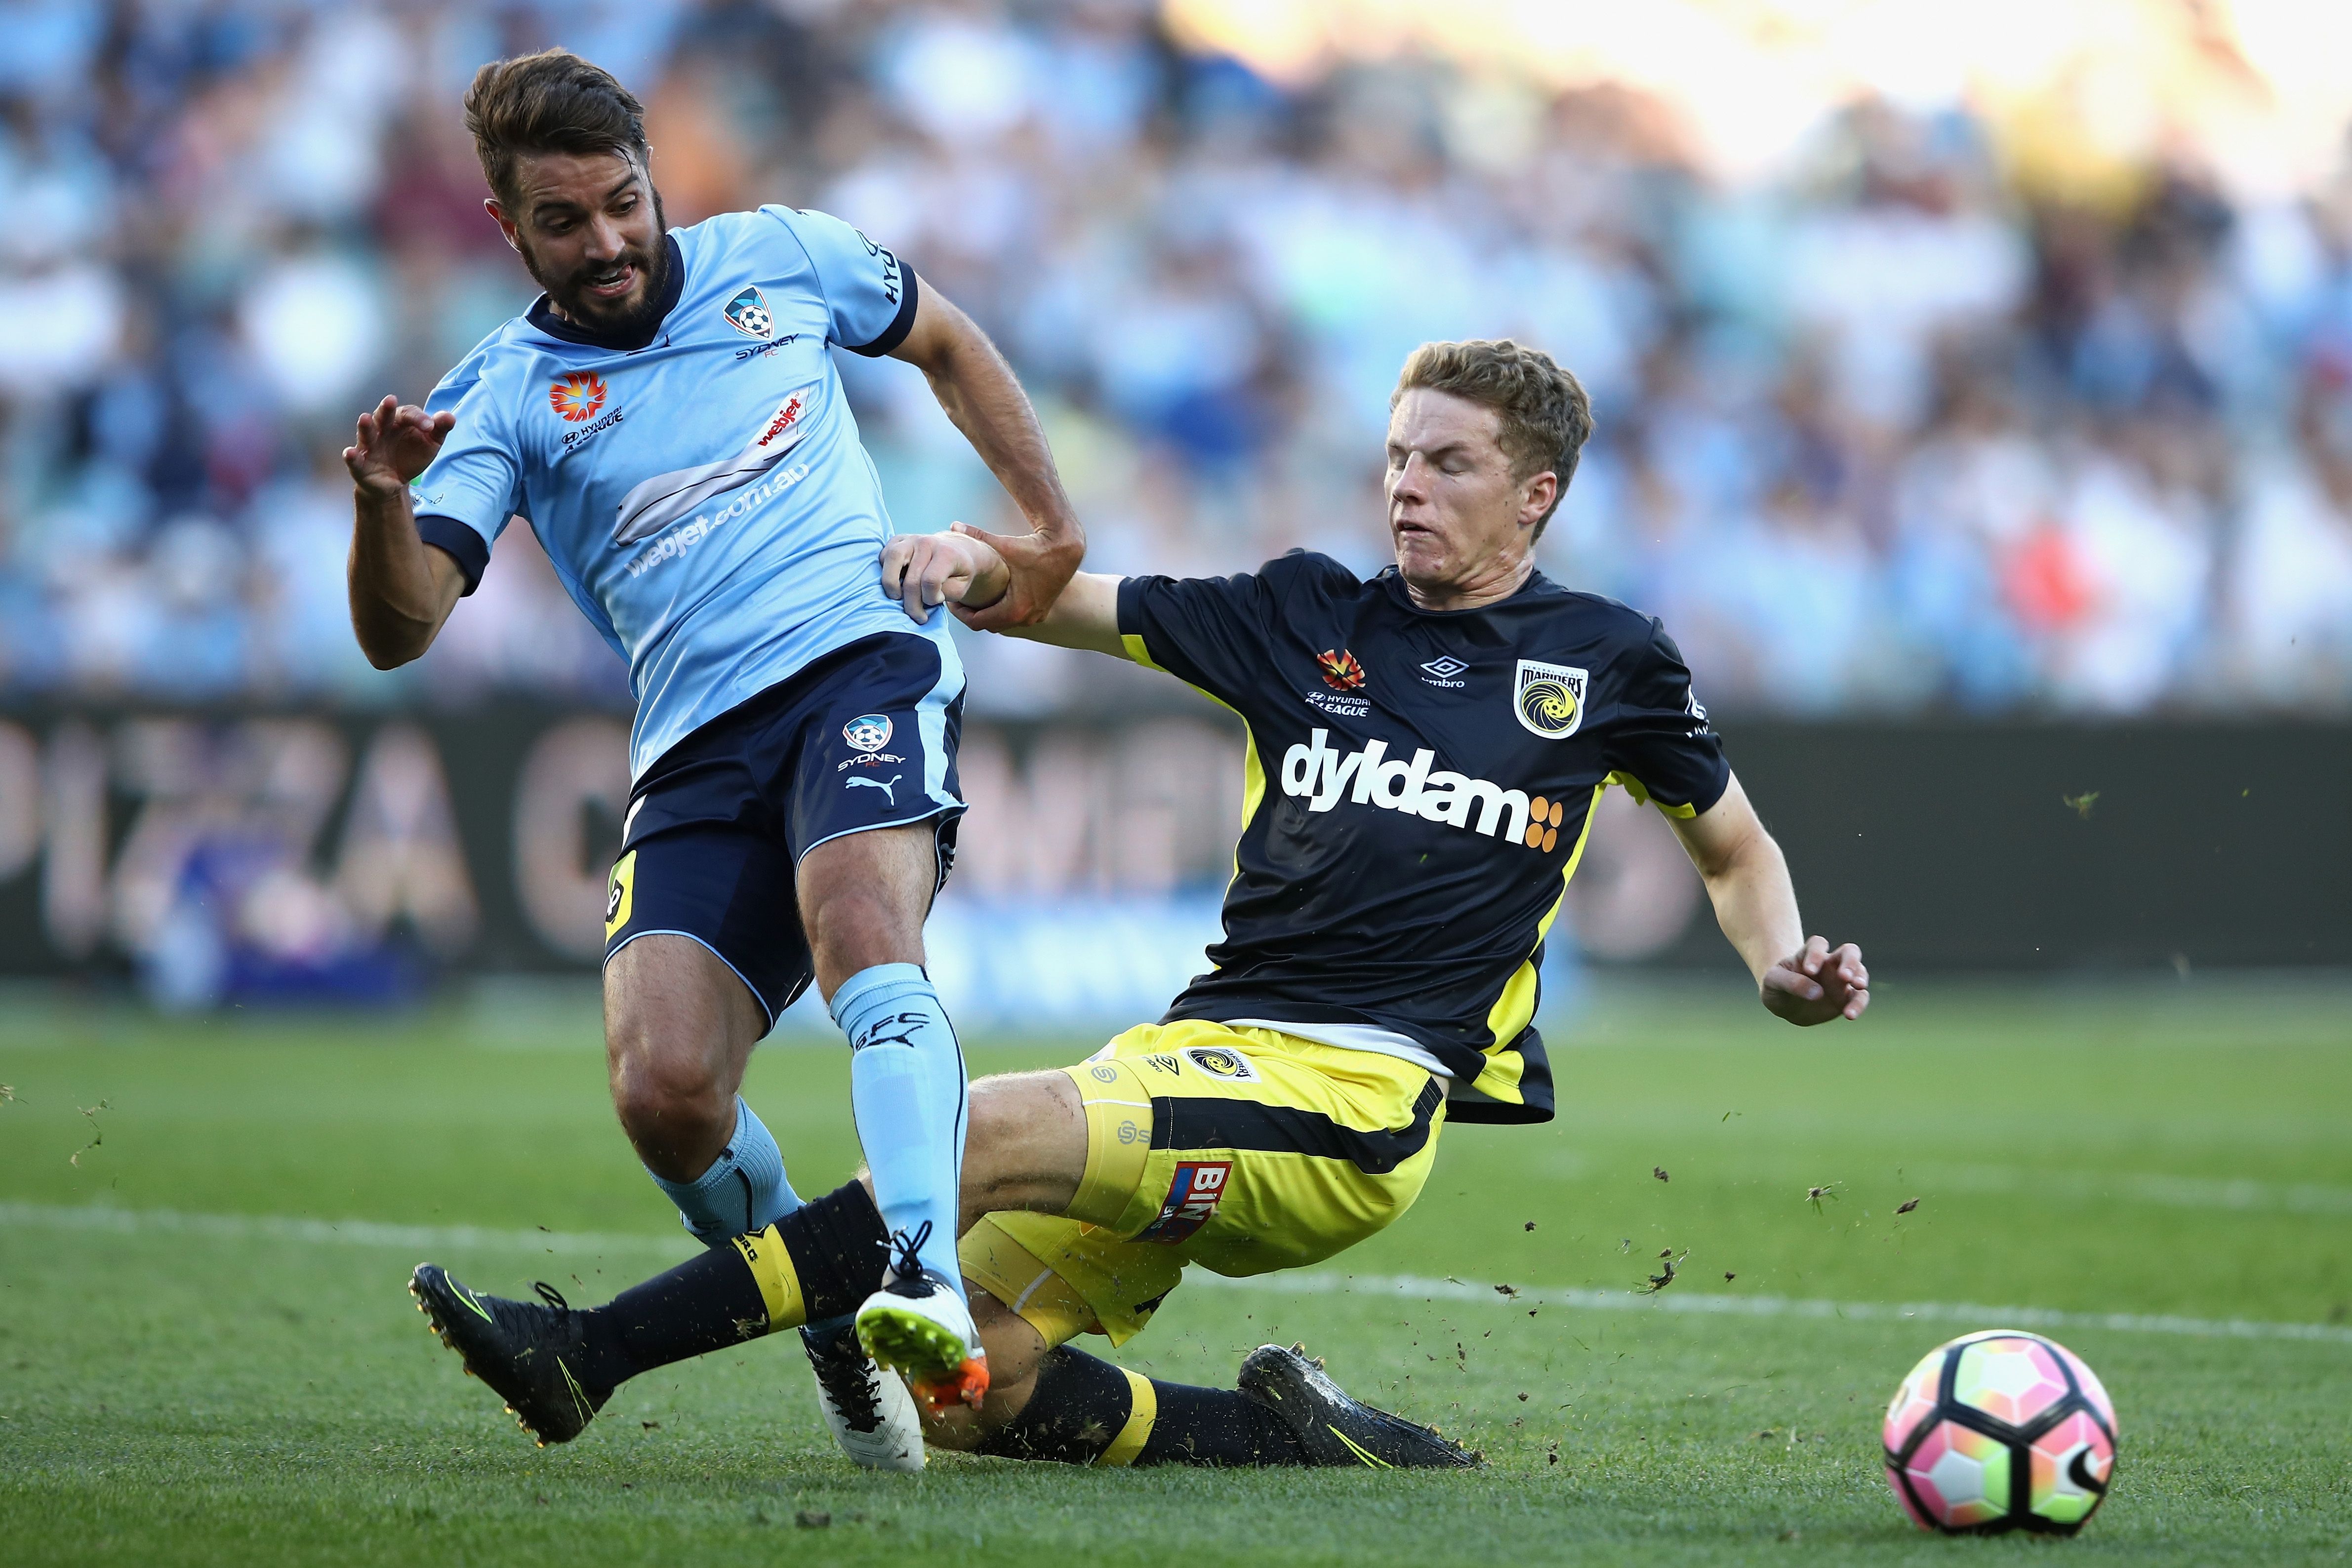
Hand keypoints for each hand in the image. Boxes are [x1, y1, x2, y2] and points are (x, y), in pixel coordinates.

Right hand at [343, 395, 453, 499]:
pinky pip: (354, 459)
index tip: (431, 427)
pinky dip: (351, 456)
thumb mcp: (430, 444)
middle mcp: (381, 430)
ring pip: (366, 433)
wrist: (395, 483)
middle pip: (383, 417)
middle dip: (386, 409)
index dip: (419, 418)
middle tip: (390, 400)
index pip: (407, 414)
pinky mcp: (360, 465)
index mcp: (398, 422)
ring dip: (365, 426)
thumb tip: (449, 417)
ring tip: (364, 418)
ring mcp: (370, 446)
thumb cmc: (411, 456)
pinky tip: (350, 453)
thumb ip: (439, 430)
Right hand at [879, 526, 1010, 623]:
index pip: (930, 581)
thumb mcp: (961, 587)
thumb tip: (922, 597)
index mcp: (947, 553)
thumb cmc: (959, 571)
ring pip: (891, 558)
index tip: (938, 601)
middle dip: (912, 604)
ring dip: (890, 584)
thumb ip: (945, 593)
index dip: (931, 598)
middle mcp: (927, 542)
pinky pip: (884, 553)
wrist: (958, 549)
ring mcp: (911, 539)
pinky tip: (895, 580)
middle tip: (917, 615)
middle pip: (910, 578)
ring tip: (897, 597)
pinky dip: (885, 569)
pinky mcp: (899, 539)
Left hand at [944, 519, 1081, 630]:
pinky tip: (994, 595)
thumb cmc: (1035, 548)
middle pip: (988, 625)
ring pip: (1002, 623)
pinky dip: (1002, 611)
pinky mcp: (1040, 611)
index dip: (960, 612)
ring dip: (988, 613)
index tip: (950, 599)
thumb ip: (978, 536)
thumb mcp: (1004, 544)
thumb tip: (953, 525)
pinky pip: (1014, 618)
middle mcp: (1025, 618)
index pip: (977, 622)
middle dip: (972, 613)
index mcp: (1014, 609)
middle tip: (959, 598)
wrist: (1067, 549)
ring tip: (974, 597)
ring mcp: (1035, 617)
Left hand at [1760, 936, 1868, 1024]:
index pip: (1817, 945)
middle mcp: (1829, 964)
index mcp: (1808, 954)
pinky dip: (1858, 1004)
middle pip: (1849, 951)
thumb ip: (1791, 983)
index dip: (1816, 954)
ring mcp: (1840, 980)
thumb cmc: (1777, 986)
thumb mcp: (1773, 982)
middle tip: (1845, 976)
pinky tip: (1849, 1015)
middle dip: (1850, 961)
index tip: (1809, 971)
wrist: (1784, 1004)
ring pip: (1859, 972)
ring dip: (1861, 978)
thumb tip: (1817, 993)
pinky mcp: (1845, 998)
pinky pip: (1859, 997)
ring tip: (1857, 987)